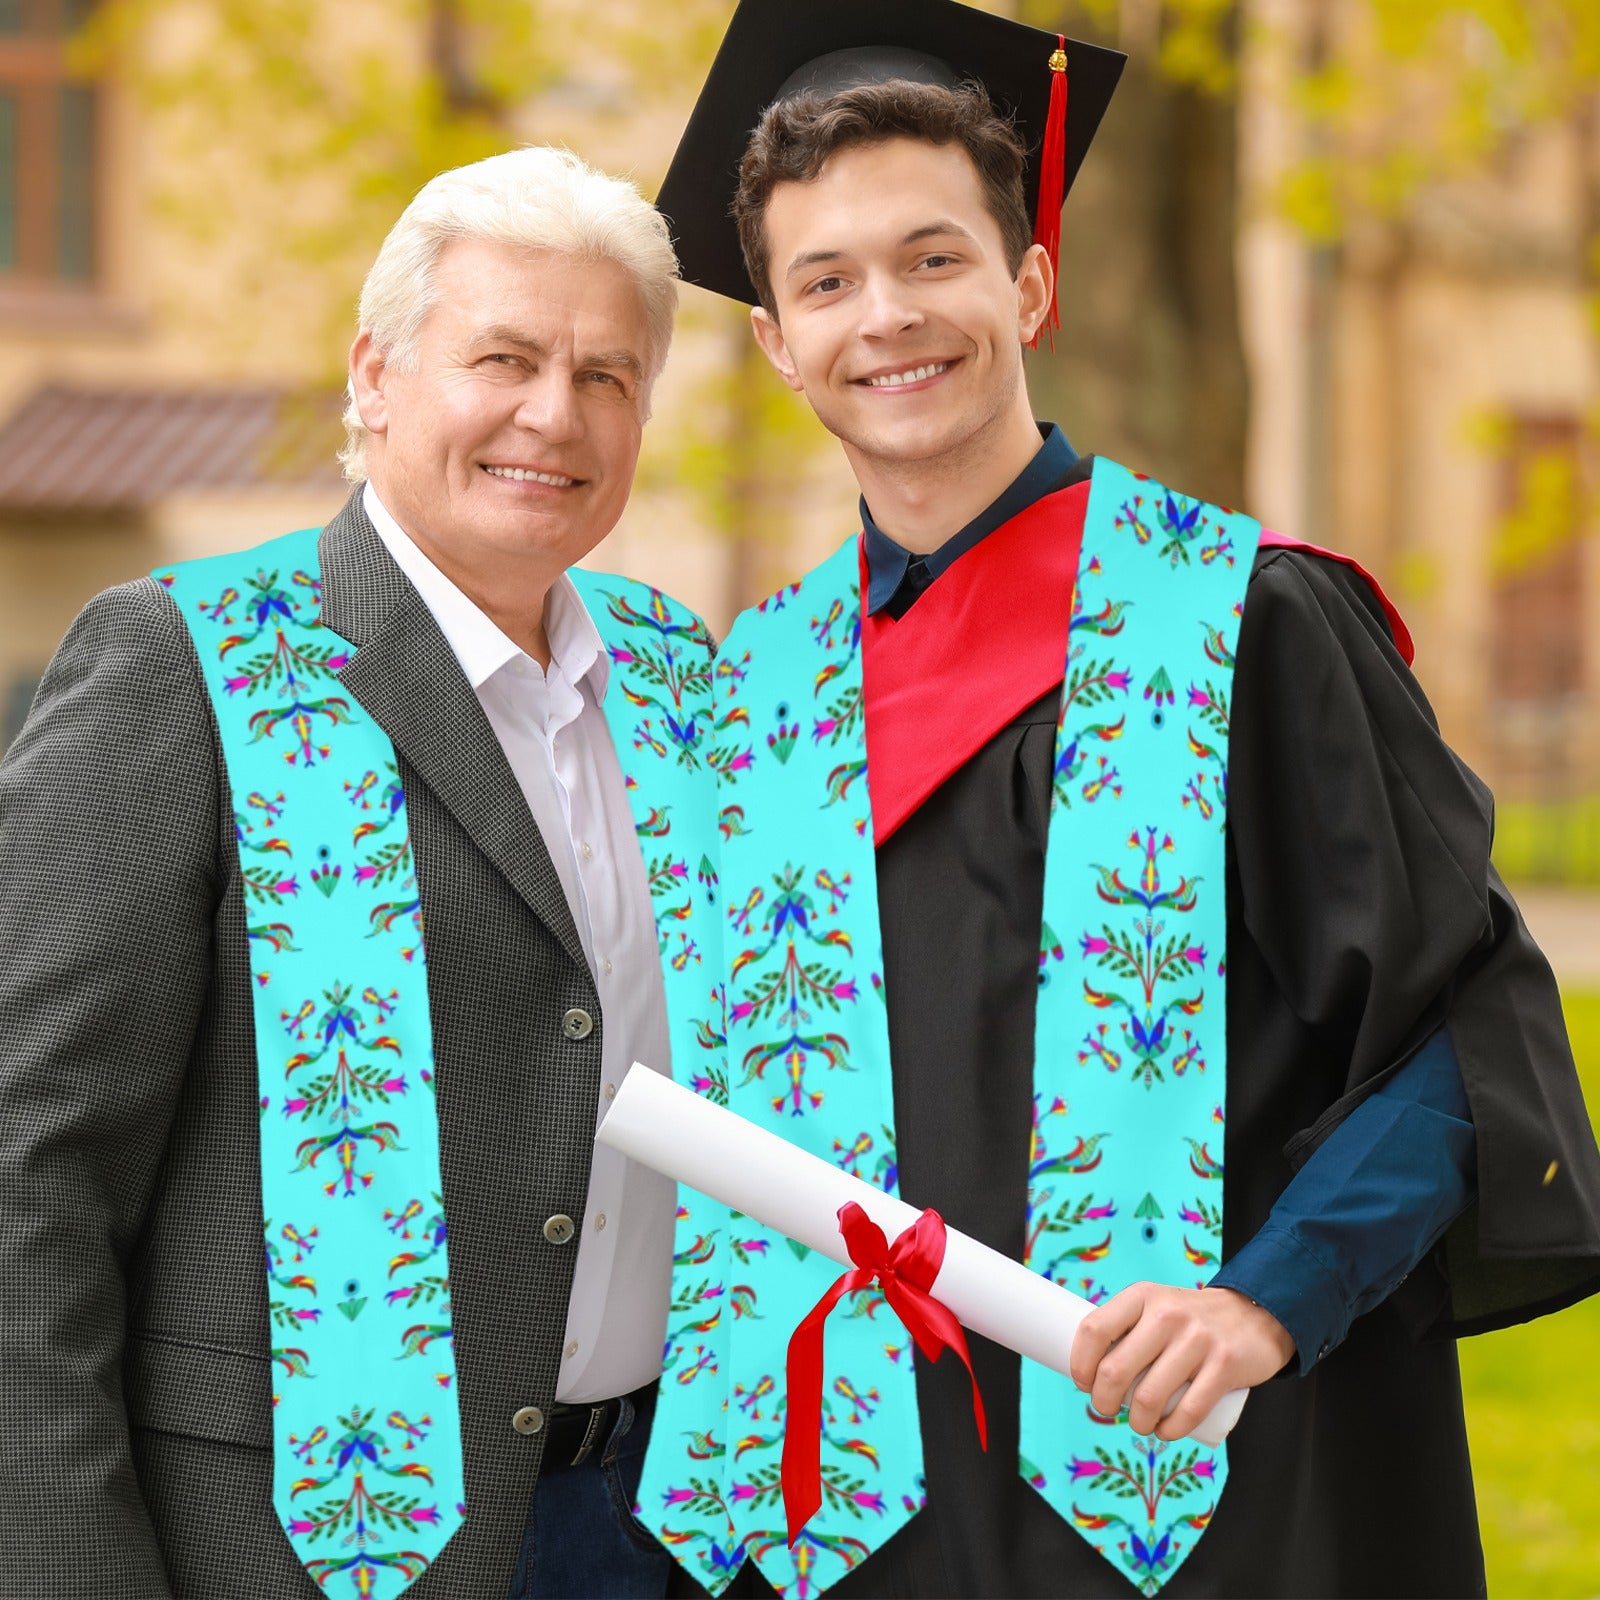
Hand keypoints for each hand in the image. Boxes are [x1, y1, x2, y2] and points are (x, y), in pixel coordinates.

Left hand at [1068, 1283, 1295, 1440]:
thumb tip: (1088, 1371)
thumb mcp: (1154, 1306)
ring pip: (1148, 1398)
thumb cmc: (1189, 1319)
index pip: (1094, 1330)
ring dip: (1136, 1422)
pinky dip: (1169, 1431)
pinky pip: (1187, 1412)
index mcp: (1142, 1296)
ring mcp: (1197, 1339)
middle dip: (1102, 1401)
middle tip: (1106, 1408)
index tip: (1083, 1382)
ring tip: (1139, 1423)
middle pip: (1114, 1370)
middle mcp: (1166, 1314)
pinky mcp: (1224, 1366)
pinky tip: (1164, 1431)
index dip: (1080, 1363)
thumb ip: (1126, 1328)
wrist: (1253, 1314)